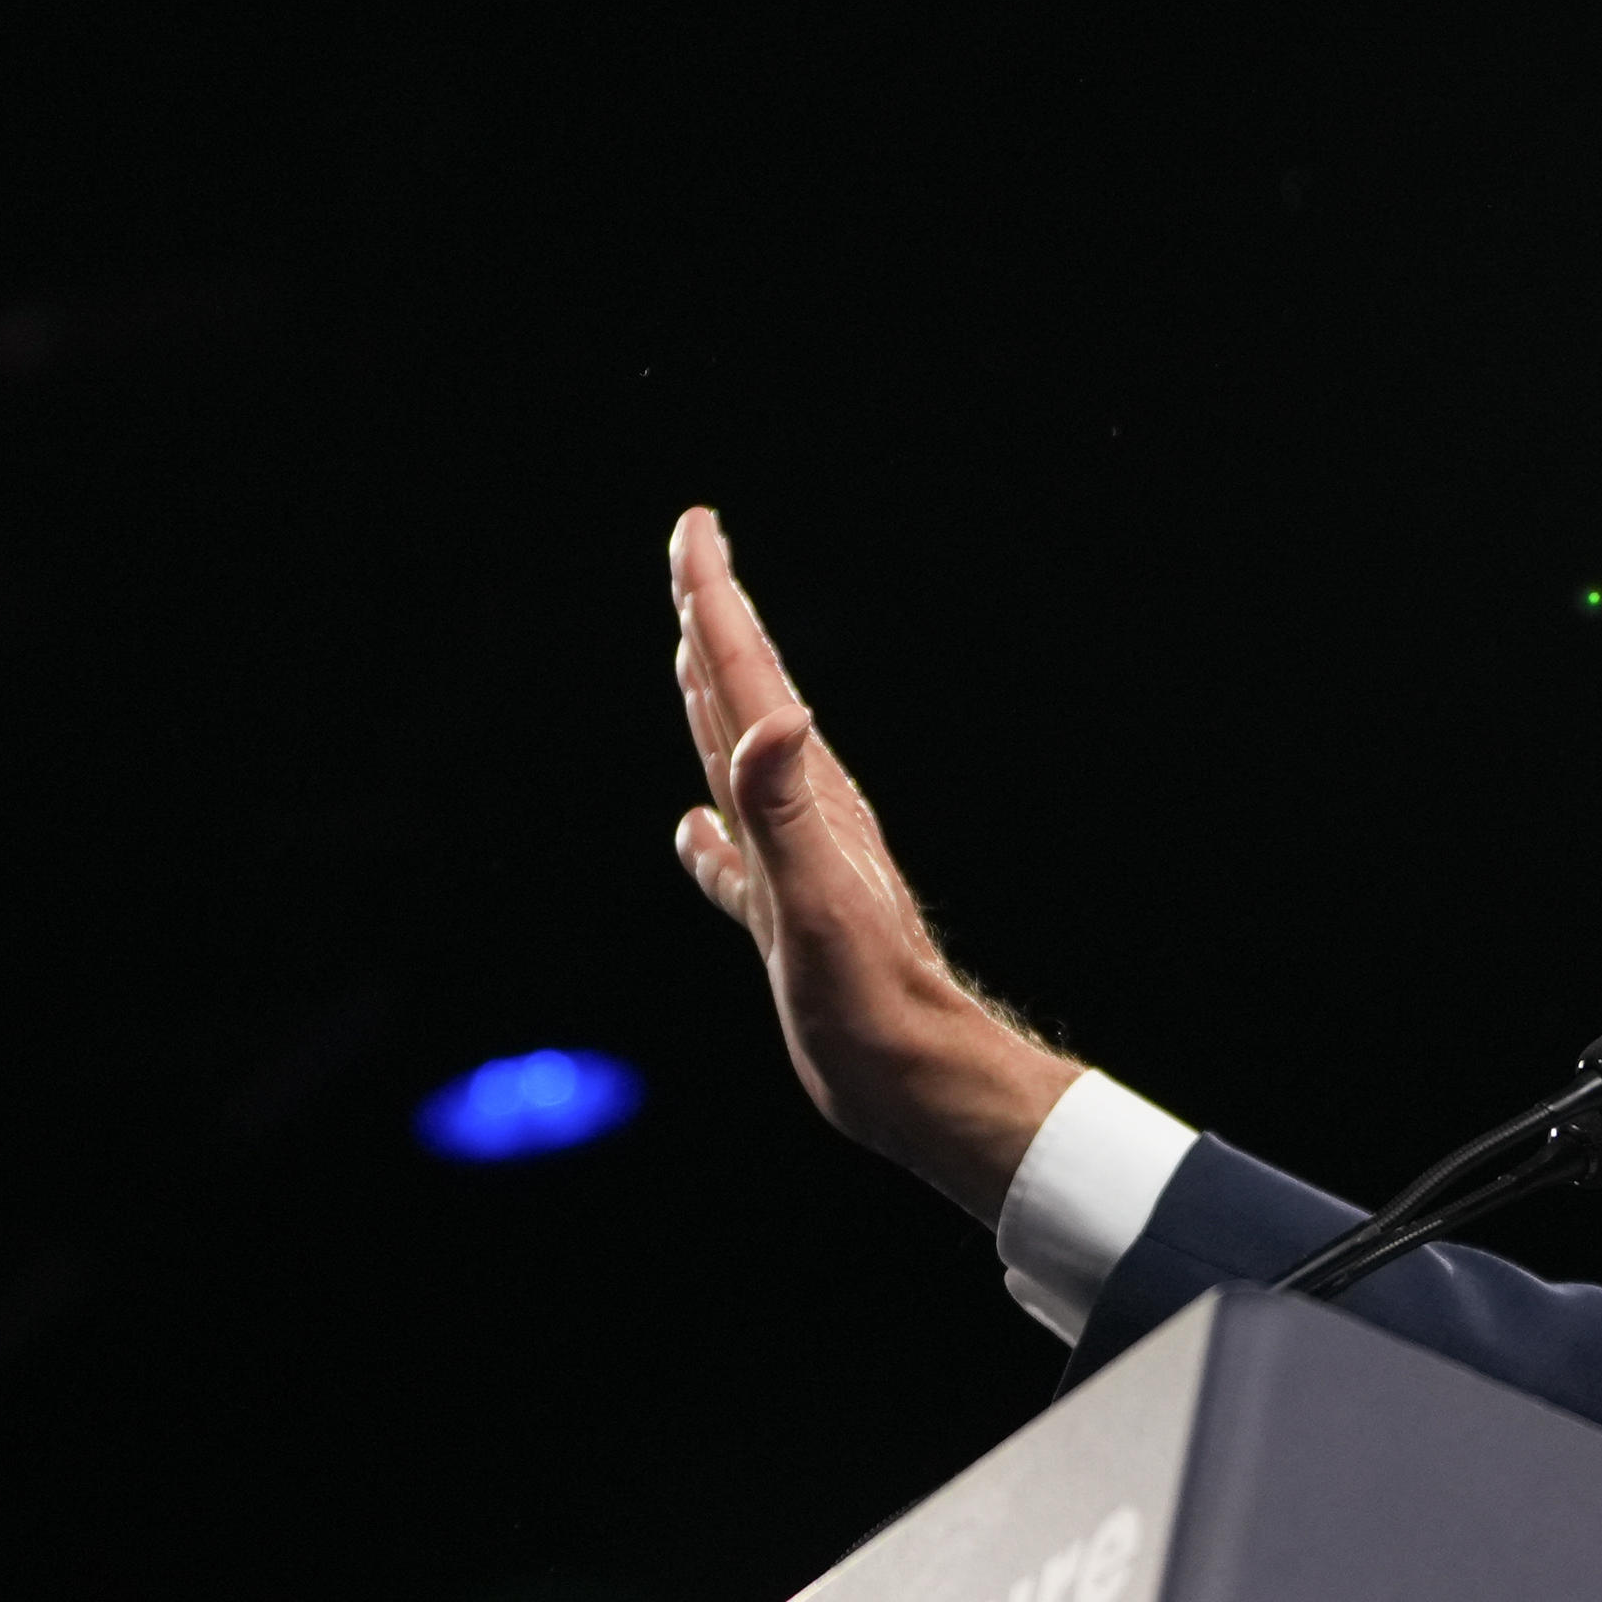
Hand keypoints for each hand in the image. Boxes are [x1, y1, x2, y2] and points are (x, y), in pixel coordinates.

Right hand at [668, 506, 1078, 1220]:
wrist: (911, 1072)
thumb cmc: (868, 998)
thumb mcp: (817, 900)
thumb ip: (787, 811)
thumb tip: (779, 716)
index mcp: (802, 795)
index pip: (747, 678)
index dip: (717, 601)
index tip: (697, 529)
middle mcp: (800, 813)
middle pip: (744, 695)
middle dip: (716, 620)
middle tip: (694, 551)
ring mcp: (793, 862)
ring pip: (738, 760)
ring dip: (713, 700)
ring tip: (693, 651)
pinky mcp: (785, 918)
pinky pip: (734, 854)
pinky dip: (710, 828)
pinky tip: (689, 828)